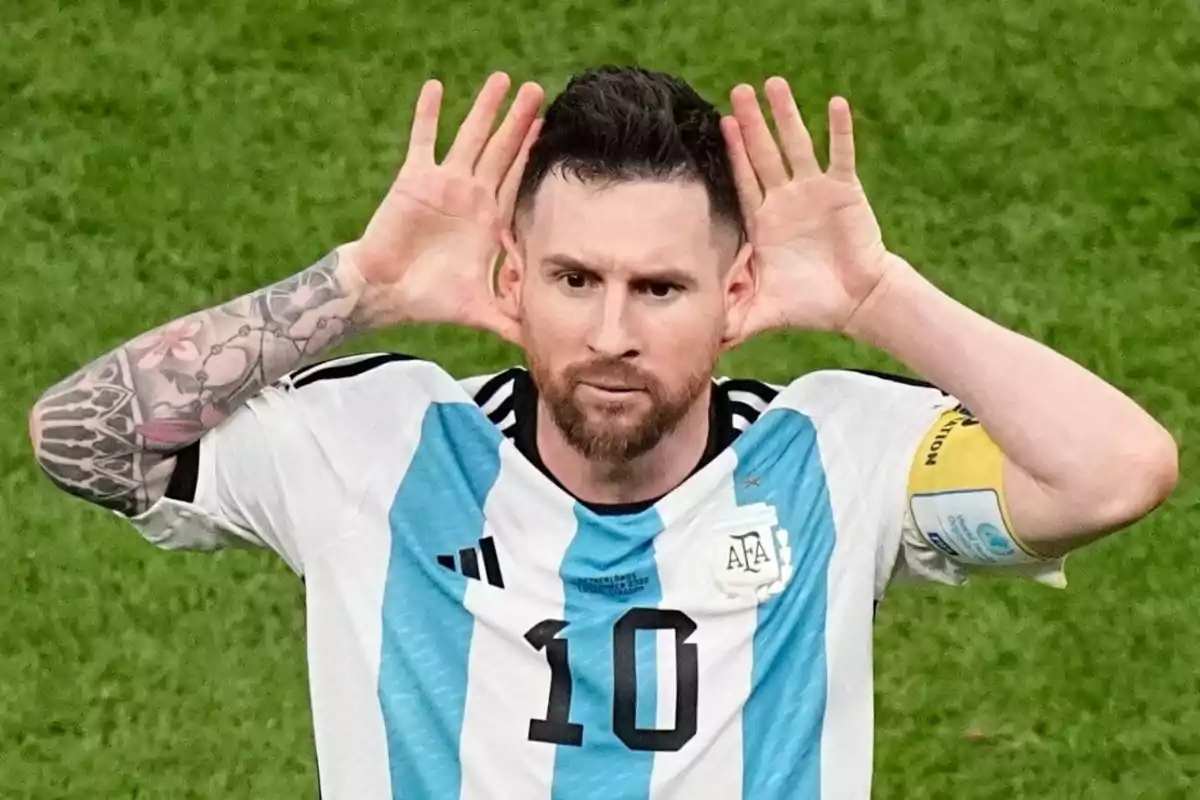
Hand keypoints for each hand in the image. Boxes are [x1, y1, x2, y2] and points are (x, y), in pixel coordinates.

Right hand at [348, 73, 543, 340]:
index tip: (553, 129)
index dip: (534, 156)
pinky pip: (422, 139)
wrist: (386, 292)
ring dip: (484, 109)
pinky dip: (428, 114)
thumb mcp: (480, 309)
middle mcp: (470, 196)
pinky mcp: (415, 178)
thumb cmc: (430, 300)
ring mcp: (443, 184)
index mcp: (488, 220)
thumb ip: (511, 321)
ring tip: (502, 79)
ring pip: (469, 138)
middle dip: (520, 122)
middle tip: (538, 91)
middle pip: (501, 151)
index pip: (517, 181)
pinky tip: (436, 86)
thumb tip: (540, 344)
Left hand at [721, 78, 909, 340]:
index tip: (721, 124)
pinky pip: (840, 155)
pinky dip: (838, 131)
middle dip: (752, 123)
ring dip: (787, 116)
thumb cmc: (807, 304)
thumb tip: (699, 342)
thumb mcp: (762, 311)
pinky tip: (835, 103)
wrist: (853, 303)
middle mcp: (787, 199)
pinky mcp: (844, 192)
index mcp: (765, 220)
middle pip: (765, 154)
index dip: (733, 153)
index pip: (744, 180)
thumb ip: (730, 319)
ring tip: (775, 84)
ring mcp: (815, 192)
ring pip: (798, 146)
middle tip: (738, 90)